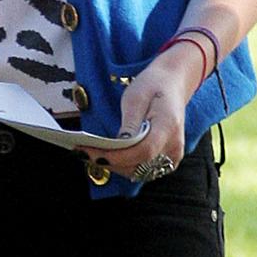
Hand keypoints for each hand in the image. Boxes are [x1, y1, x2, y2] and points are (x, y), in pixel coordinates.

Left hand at [83, 44, 203, 179]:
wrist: (172, 84)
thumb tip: (118, 145)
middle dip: (110, 161)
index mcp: (168, 126)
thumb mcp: (136, 97)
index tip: (91, 153)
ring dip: (115, 166)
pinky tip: (108, 156)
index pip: (143, 151)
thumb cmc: (152, 86)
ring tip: (91, 154)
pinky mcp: (168, 160)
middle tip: (82, 152)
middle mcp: (174, 146)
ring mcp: (173, 155)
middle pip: (140, 165)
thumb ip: (129, 123)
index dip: (116, 156)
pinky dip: (125, 165)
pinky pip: (144, 170)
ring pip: (140, 172)